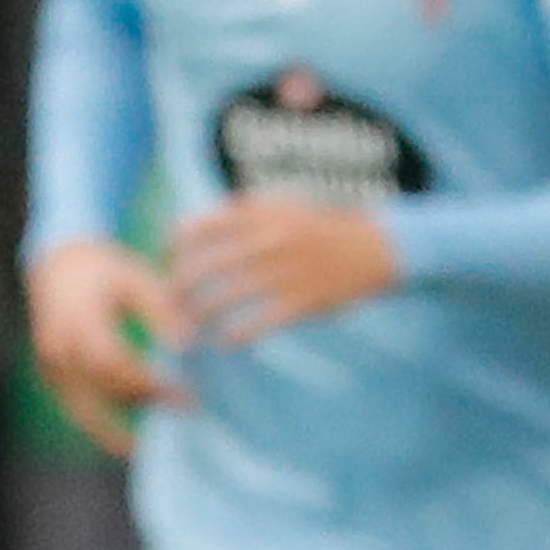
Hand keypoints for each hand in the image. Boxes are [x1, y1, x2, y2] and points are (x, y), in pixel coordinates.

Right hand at [23, 239, 190, 456]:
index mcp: (78, 320)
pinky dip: (102, 425)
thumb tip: (186, 347)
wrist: (58, 268)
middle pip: (97, 391)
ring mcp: (50, 366)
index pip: (112, 362)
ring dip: (115, 430)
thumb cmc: (105, 272)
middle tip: (182, 414)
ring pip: (82, 410)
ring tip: (150, 444)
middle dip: (141, 406)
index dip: (147, 382)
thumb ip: (161, 310)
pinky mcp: (52, 378)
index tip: (184, 393)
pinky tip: (129, 437)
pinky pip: (76, 409)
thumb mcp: (137, 280)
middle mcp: (57, 348)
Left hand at [168, 195, 398, 350]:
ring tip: (191, 327)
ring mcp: (285, 273)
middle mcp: (269, 241)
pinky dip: (235, 337)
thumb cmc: (324, 227)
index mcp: (261, 215)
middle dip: (178, 290)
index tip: (168, 264)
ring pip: (223, 300)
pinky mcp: (303, 302)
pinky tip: (225, 344)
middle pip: (202, 269)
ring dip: (200, 318)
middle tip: (171, 304)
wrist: (381, 248)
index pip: (197, 229)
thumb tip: (204, 221)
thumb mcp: (288, 205)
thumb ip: (246, 209)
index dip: (173, 249)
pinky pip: (256, 325)